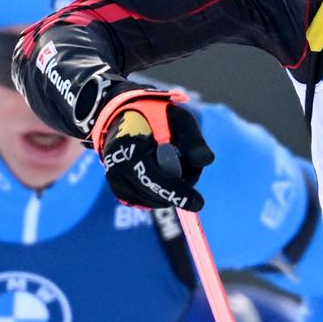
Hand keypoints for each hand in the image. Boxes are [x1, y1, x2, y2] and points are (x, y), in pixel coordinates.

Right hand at [95, 89, 214, 211]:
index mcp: (129, 147)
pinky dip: (161, 193)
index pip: (153, 178)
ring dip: (170, 190)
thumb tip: (207, 161)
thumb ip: (193, 140)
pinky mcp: (119, 191)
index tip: (198, 204)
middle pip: (156, 193)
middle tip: (187, 165)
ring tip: (172, 164)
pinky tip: (162, 173)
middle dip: (179, 186)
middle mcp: (117, 167)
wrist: (127, 118)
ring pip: (154, 201)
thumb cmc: (158, 117)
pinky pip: (148, 201)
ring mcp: (116, 181)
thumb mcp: (180, 120)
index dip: (176, 192)